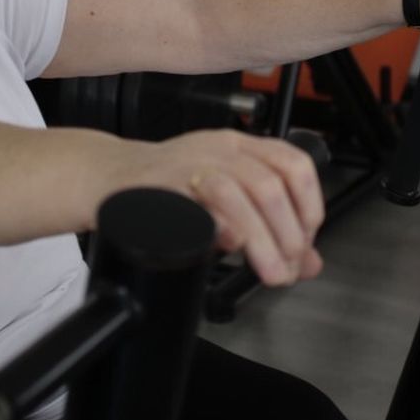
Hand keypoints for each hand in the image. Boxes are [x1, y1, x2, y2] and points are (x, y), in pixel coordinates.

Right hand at [118, 129, 324, 286]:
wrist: (109, 177)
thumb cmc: (170, 187)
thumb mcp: (227, 198)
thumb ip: (271, 228)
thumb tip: (309, 262)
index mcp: (241, 148)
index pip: (295, 166)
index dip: (310, 208)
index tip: (305, 243)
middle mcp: (218, 150)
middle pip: (269, 186)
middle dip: (288, 234)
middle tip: (288, 267)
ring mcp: (187, 165)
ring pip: (237, 194)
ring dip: (261, 239)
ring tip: (269, 271)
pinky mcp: (159, 186)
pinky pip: (194, 207)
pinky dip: (217, 229)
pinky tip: (225, 248)